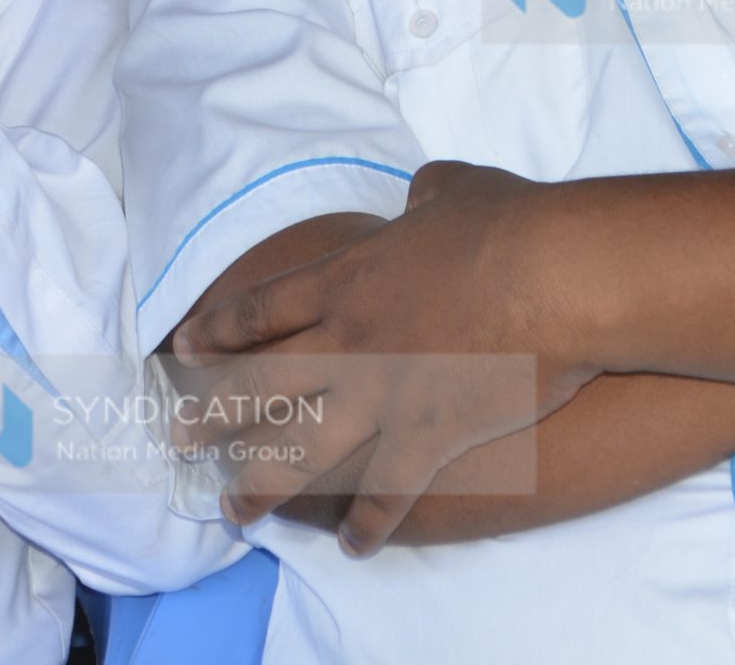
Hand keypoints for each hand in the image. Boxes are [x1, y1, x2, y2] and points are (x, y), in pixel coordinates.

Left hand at [167, 161, 600, 554]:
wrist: (557, 277)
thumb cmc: (510, 224)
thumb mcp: (455, 189)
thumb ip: (426, 194)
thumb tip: (423, 193)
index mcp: (346, 280)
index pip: (264, 311)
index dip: (221, 331)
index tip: (185, 349)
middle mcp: (348, 342)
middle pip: (259, 386)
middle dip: (211, 416)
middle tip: (177, 440)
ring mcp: (383, 395)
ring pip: (301, 451)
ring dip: (261, 484)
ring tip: (234, 511)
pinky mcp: (429, 438)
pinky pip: (386, 493)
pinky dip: (368, 524)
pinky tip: (353, 547)